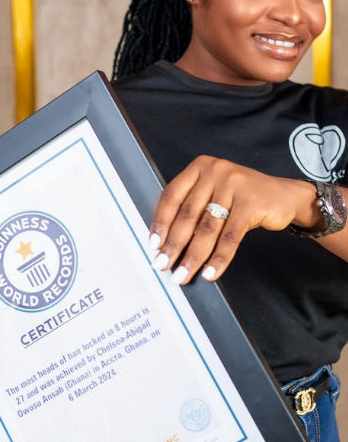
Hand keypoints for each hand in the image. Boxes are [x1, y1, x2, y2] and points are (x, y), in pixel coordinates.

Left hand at [148, 155, 321, 283]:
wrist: (287, 196)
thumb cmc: (243, 198)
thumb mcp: (215, 193)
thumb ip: (193, 208)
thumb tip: (166, 243)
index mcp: (200, 167)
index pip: (171, 197)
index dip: (160, 222)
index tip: (153, 245)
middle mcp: (215, 172)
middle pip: (187, 215)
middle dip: (173, 245)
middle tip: (163, 265)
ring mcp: (234, 185)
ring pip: (207, 229)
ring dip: (193, 256)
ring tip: (183, 274)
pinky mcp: (251, 203)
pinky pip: (229, 237)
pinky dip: (218, 258)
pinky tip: (210, 272)